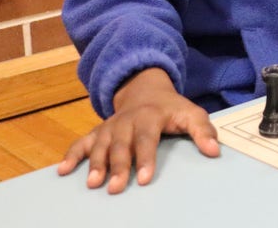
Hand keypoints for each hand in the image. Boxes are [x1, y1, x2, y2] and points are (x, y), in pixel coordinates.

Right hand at [57, 67, 219, 193]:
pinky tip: (63, 171)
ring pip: (100, 144)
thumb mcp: (190, 113)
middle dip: (118, 166)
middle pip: (121, 145)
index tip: (146, 179)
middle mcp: (127, 121)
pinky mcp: (99, 131)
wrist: (146, 88)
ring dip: (95, 163)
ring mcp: (111, 126)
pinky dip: (72, 155)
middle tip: (115, 188)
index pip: (148, 138)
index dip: (147, 158)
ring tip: (92, 184)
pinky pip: (83, 141)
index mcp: (150, 116)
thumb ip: (203, 130)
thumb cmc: (171, 108)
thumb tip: (214, 151)